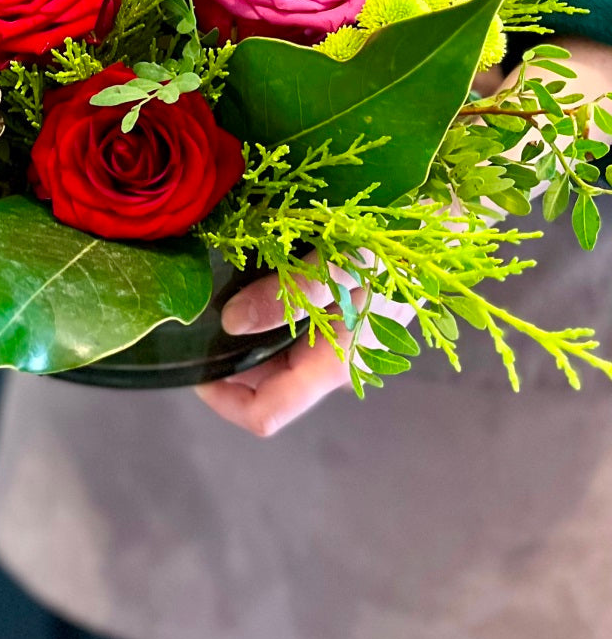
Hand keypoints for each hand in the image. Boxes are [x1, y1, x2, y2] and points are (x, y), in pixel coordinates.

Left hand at [197, 262, 412, 437]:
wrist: (448, 223)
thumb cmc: (399, 246)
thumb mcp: (342, 266)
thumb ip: (287, 296)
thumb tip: (230, 323)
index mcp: (331, 366)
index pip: (263, 415)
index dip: (220, 397)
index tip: (191, 358)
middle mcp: (333, 364)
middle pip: (262, 387)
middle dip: (224, 362)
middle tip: (196, 316)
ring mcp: (338, 342)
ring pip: (273, 358)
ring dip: (243, 337)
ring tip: (217, 292)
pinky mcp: (342, 317)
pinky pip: (291, 331)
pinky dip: (265, 314)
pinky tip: (252, 275)